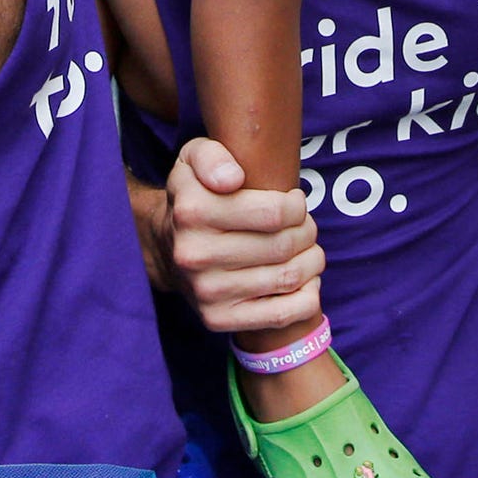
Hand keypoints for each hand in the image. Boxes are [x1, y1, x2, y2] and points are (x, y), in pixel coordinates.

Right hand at [162, 138, 325, 335]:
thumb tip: (232, 178)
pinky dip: (307, 297)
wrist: (166, 250)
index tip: (294, 203)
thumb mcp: (193, 160)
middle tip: (304, 226)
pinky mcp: (217, 320)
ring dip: (312, 261)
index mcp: (192, 211)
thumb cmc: (195, 198)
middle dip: (307, 232)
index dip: (297, 207)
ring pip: (288, 277)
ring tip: (307, 249)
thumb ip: (212, 156)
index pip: (274, 213)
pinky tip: (304, 280)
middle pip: (284, 245)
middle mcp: (195, 254)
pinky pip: (280, 315)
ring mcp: (206, 292)